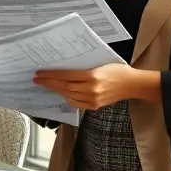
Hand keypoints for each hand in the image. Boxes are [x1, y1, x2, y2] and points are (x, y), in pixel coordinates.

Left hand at [33, 63, 151, 110]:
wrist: (132, 84)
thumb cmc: (118, 70)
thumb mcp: (100, 64)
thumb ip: (83, 68)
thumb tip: (64, 68)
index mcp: (92, 76)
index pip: (66, 76)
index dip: (51, 75)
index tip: (40, 73)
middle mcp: (91, 89)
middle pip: (64, 87)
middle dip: (49, 83)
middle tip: (37, 79)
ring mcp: (93, 99)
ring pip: (68, 96)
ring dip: (56, 90)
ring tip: (46, 85)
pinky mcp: (95, 106)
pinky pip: (76, 103)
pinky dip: (67, 98)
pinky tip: (62, 93)